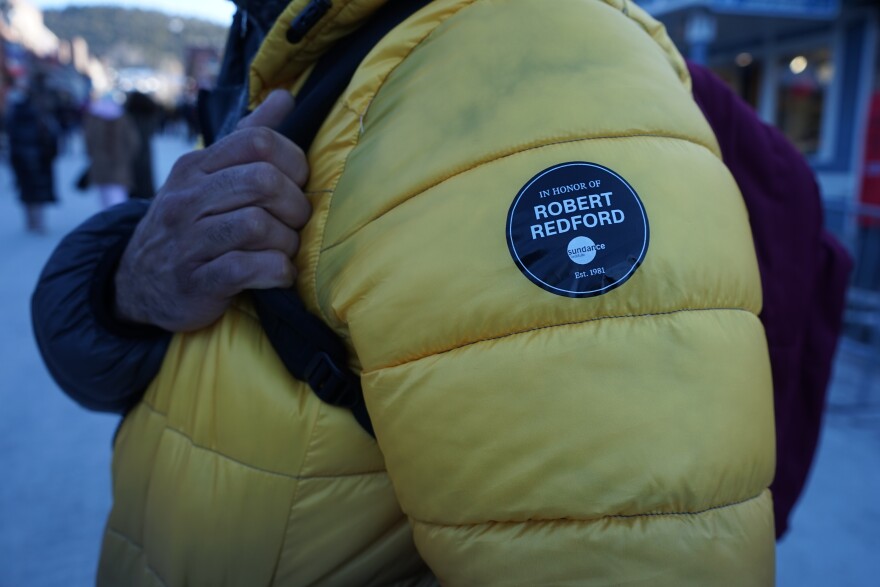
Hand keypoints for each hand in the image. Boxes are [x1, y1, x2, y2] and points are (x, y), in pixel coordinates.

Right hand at [114, 90, 310, 331]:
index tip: (298, 184)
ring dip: (287, 242)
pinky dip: (275, 272)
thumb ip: (247, 138)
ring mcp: (188, 241)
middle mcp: (188, 198)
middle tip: (296, 223)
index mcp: (196, 167)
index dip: (294, 161)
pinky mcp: (195, 282)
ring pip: (257, 225)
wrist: (138, 284)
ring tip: (286, 251)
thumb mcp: (207, 177)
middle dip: (295, 205)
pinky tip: (279, 275)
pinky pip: (245, 268)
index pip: (257, 142)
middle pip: (263, 182)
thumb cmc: (189, 225)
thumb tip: (285, 96)